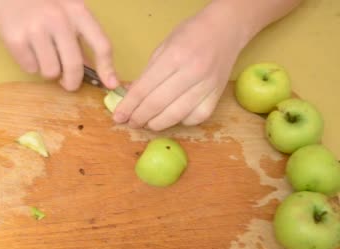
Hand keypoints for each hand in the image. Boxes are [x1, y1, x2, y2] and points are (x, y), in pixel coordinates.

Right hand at [0, 0, 118, 90]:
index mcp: (77, 11)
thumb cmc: (45, 4)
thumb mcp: (69, 11)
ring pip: (51, 72)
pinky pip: (31, 69)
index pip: (101, 44)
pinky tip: (29, 49)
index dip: (107, 68)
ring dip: (49, 72)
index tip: (110, 84)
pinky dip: (31, 65)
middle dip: (72, 82)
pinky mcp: (16, 40)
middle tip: (69, 83)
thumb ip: (81, 38)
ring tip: (45, 57)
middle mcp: (58, 19)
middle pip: (74, 66)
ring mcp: (35, 29)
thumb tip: (96, 71)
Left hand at [113, 7, 245, 130]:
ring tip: (146, 123)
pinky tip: (171, 117)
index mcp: (174, 57)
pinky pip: (195, 118)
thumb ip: (147, 73)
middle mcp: (192, 73)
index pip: (144, 89)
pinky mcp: (217, 95)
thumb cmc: (191, 35)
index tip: (118, 117)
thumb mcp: (163, 47)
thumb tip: (130, 97)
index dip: (128, 106)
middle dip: (139, 117)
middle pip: (158, 104)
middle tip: (130, 122)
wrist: (226, 29)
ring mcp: (206, 86)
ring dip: (156, 123)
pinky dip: (180, 121)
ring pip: (176, 115)